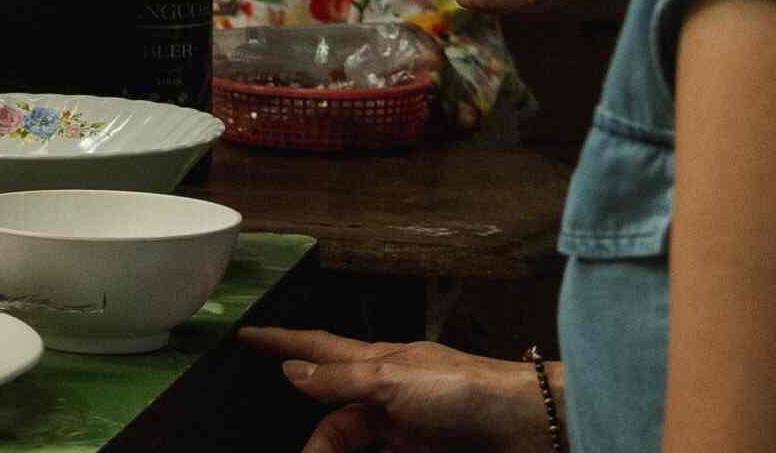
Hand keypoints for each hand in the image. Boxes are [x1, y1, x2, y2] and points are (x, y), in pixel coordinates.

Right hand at [240, 328, 551, 452]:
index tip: (247, 333)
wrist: (528, 427)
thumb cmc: (465, 391)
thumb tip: (293, 371)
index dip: (282, 341)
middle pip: (333, 415)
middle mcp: (387, 393)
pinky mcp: (423, 452)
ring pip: (353, 440)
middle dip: (313, 438)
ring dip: (335, 449)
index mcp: (377, 362)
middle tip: (298, 452)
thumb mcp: (393, 381)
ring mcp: (406, 426)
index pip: (318, 347)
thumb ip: (341, 379)